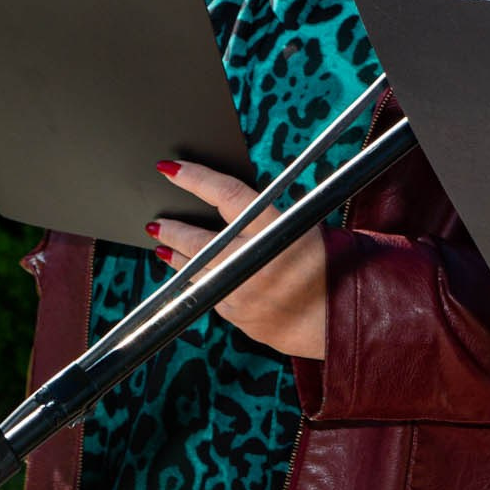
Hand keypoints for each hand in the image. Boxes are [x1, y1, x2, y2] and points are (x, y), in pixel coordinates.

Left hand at [150, 159, 328, 358]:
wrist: (333, 320)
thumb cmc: (326, 267)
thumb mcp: (304, 227)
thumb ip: (267, 215)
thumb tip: (226, 201)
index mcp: (276, 230)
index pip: (227, 195)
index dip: (196, 179)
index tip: (171, 169)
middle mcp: (253, 260)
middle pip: (198, 238)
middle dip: (173, 227)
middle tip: (156, 218)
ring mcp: (239, 290)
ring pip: (193, 268)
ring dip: (175, 252)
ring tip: (161, 239)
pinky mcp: (232, 312)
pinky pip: (204, 291)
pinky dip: (194, 279)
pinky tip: (185, 271)